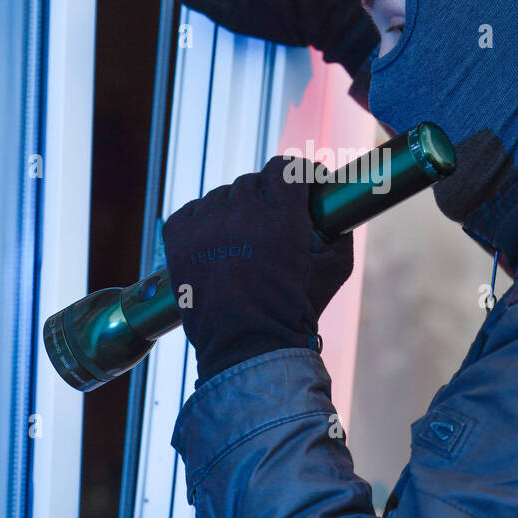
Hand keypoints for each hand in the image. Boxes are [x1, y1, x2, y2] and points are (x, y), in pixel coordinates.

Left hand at [161, 156, 353, 384]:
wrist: (248, 349)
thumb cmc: (295, 311)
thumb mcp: (337, 268)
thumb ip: (339, 228)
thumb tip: (334, 205)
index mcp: (281, 217)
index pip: (286, 168)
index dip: (297, 175)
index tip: (303, 186)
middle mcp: (240, 214)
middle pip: (253, 182)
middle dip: (267, 198)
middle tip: (273, 223)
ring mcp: (205, 225)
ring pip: (221, 196)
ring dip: (234, 211)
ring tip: (242, 241)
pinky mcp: (178, 238)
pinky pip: (192, 211)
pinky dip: (203, 222)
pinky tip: (216, 244)